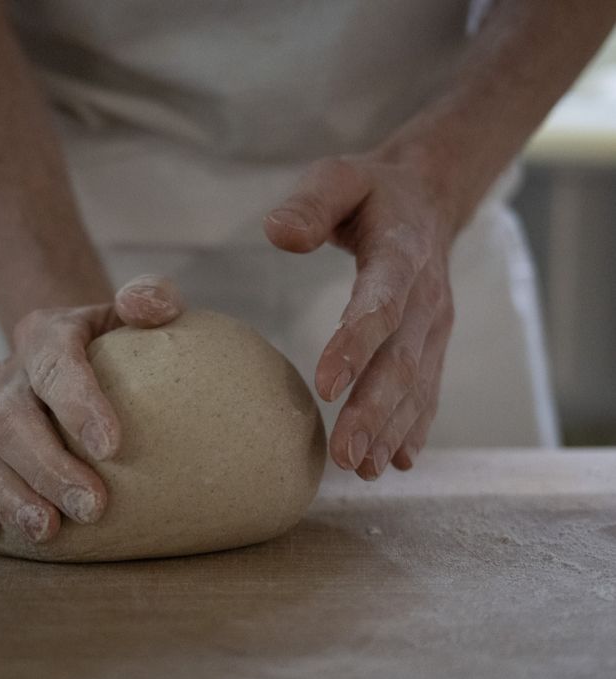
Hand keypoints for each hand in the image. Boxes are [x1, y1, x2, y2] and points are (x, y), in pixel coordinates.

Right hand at [0, 274, 184, 543]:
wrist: (78, 354)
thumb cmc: (122, 342)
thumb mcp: (145, 309)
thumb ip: (153, 297)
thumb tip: (145, 307)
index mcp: (48, 332)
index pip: (56, 363)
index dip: (78, 403)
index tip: (111, 447)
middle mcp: (10, 373)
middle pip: (12, 419)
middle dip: (49, 467)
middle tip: (92, 507)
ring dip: (10, 494)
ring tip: (47, 530)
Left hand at [264, 152, 456, 479]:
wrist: (428, 197)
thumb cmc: (371, 190)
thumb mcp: (338, 176)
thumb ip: (310, 204)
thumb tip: (276, 233)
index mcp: (402, 254)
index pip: (381, 305)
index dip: (356, 345)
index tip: (326, 388)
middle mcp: (426, 296)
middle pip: (401, 360)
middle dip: (375, 412)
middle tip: (345, 456)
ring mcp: (434, 324)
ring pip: (417, 384)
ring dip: (392, 430)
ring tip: (364, 469)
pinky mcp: (432, 341)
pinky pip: (427, 388)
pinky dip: (414, 426)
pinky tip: (399, 461)